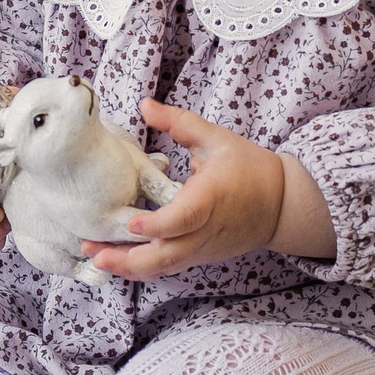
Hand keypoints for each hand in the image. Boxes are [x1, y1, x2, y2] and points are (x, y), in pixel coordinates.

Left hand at [85, 100, 325, 280]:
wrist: (281, 204)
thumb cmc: (249, 167)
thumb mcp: (216, 138)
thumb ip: (178, 122)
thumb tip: (144, 105)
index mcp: (211, 198)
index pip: (184, 218)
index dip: (158, 225)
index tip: (131, 224)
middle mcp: (205, 230)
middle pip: (166, 255)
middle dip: (128, 259)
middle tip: (94, 251)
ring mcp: (202, 248)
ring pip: (164, 267)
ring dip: (128, 267)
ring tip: (95, 258)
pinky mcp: (199, 257)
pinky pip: (168, 267)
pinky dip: (142, 269)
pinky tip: (116, 262)